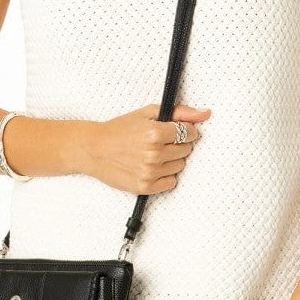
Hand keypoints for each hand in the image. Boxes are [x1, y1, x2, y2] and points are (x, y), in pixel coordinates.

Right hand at [85, 103, 210, 194]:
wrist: (94, 149)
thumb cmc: (119, 129)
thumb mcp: (148, 113)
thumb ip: (179, 112)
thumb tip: (205, 114)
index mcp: (155, 132)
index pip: (190, 132)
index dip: (184, 130)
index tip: (174, 130)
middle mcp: (154, 154)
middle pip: (186, 150)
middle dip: (177, 144)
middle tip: (159, 141)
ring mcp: (149, 172)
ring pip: (180, 166)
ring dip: (171, 159)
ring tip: (153, 153)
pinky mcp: (145, 187)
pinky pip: (171, 182)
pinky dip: (165, 175)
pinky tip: (151, 166)